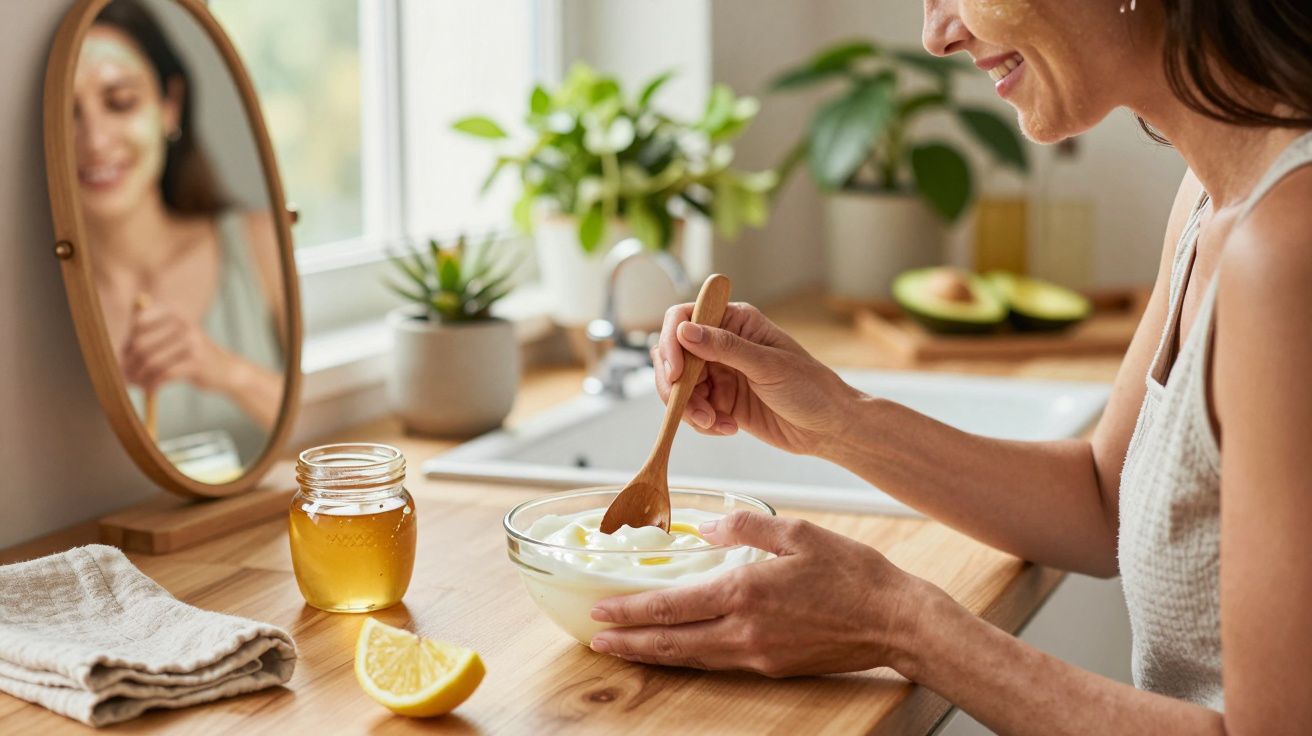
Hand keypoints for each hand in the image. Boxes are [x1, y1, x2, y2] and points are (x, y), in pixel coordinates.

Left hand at [121, 302, 232, 393]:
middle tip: (124, 377)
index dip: (125, 344)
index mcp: (175, 312)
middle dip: (128, 364)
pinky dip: (152, 385)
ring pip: (150, 362)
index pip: (138, 324)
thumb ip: (146, 335)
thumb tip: (110, 352)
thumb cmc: (192, 354)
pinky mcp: (196, 362)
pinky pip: (163, 375)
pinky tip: (150, 390)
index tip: (121, 360)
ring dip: (138, 377)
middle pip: (141, 345)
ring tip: (136, 385)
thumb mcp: (174, 336)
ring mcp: (192, 342)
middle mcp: (183, 323)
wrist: (226, 370)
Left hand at [588, 511, 936, 677]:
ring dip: (654, 654)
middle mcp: (744, 630)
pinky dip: (689, 657)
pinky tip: (681, 648)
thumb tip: (706, 526)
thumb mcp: (797, 532)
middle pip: (671, 642)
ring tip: (626, 647)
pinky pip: (719, 662)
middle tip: (597, 640)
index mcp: (744, 592)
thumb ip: (745, 525)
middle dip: (629, 642)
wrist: (895, 620)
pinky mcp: (773, 667)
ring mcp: (758, 654)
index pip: (670, 606)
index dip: (630, 610)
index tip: (601, 611)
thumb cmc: (853, 573)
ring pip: (692, 658)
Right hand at [654, 302, 863, 455]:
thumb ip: (725, 347)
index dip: (672, 342)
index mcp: (736, 322)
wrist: (828, 427)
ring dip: (689, 409)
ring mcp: (720, 374)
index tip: (676, 372)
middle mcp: (722, 345)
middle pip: (674, 356)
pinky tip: (728, 428)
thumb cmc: (811, 388)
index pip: (684, 318)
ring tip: (715, 423)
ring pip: (680, 387)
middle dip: (677, 385)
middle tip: (690, 408)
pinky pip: (693, 410)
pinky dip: (703, 422)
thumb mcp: (768, 365)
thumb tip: (686, 330)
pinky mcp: (721, 402)